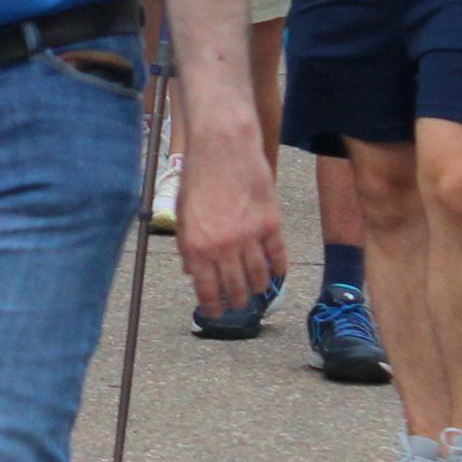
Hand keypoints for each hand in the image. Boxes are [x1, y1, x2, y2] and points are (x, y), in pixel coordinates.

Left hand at [174, 119, 285, 324]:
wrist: (222, 147)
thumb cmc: (197, 177)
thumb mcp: (182, 214)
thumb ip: (187, 246)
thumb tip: (191, 272)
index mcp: (196, 247)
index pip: (207, 290)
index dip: (212, 307)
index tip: (215, 314)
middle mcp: (223, 247)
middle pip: (235, 288)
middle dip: (237, 302)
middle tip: (239, 306)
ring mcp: (249, 237)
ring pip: (259, 277)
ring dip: (259, 289)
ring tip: (258, 291)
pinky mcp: (271, 224)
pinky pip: (278, 256)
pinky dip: (279, 269)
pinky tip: (277, 274)